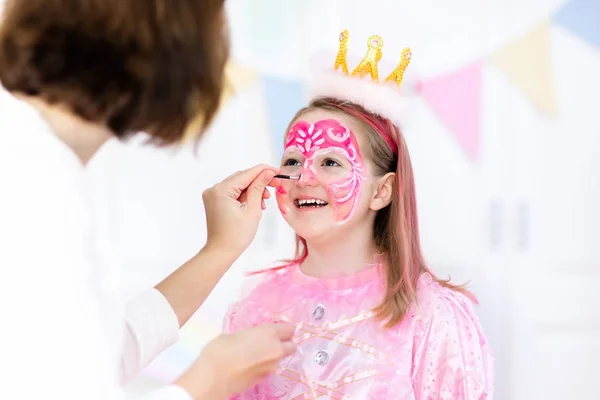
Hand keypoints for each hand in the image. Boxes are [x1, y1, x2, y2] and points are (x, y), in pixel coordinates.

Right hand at [175, 323, 296, 398]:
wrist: (213, 377)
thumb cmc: (221, 349)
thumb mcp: (237, 334)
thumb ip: (252, 334)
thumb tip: (254, 338)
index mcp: (269, 333)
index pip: (290, 328)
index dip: (283, 328)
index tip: (275, 328)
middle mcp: (276, 350)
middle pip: (292, 345)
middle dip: (285, 343)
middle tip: (270, 341)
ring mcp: (271, 366)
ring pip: (280, 358)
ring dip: (273, 354)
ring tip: (256, 353)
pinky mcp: (264, 379)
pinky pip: (270, 368)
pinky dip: (264, 365)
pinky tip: (250, 364)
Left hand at [202, 164, 277, 258]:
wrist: (221, 252)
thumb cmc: (237, 236)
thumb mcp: (253, 211)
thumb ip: (259, 189)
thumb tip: (267, 173)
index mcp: (221, 190)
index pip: (246, 174)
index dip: (263, 171)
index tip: (277, 171)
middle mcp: (214, 189)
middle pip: (242, 178)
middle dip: (259, 181)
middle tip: (276, 185)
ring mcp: (213, 195)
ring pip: (238, 185)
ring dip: (253, 190)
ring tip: (265, 201)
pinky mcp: (214, 201)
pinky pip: (232, 192)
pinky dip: (244, 195)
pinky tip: (255, 203)